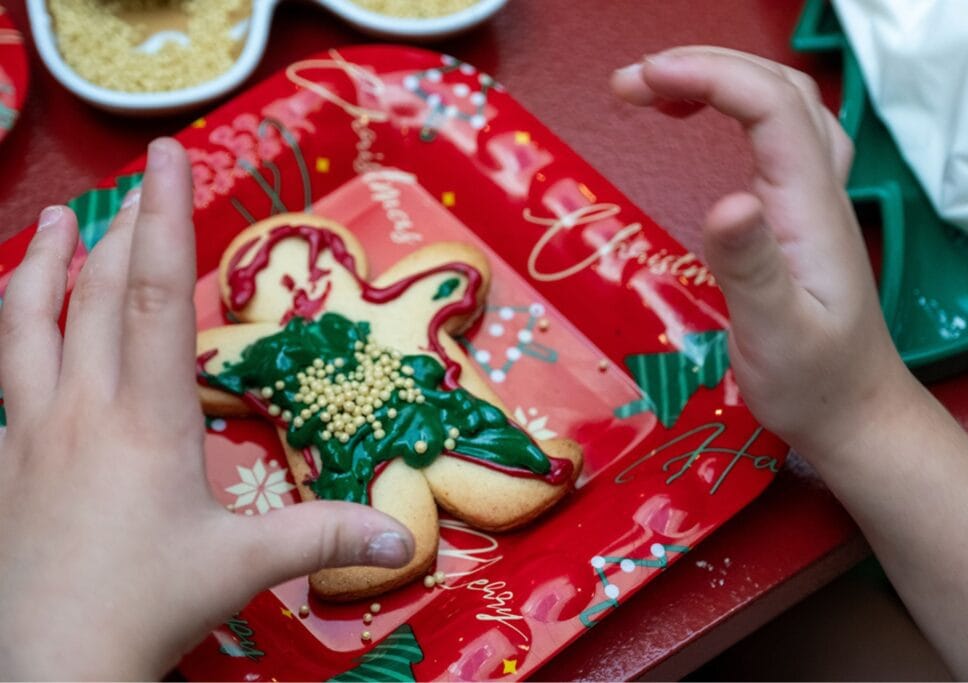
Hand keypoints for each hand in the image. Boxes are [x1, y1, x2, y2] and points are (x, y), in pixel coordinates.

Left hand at [0, 139, 413, 679]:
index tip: (167, 157)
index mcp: (147, 420)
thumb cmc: (146, 607)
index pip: (154, 297)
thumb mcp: (244, 566)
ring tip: (57, 221)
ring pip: (27, 325)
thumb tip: (406, 539)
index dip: (165, 221)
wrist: (48, 666)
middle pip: (99, 294)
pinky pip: (5, 374)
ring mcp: (32, 432)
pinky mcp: (5, 461)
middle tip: (140, 170)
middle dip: (124, 222)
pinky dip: (18, 328)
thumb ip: (325, 536)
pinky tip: (24, 328)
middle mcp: (84, 409)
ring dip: (44, 265)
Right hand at [611, 47, 914, 457]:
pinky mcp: (801, 212)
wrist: (854, 411)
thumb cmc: (812, 382)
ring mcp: (814, 197)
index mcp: (809, 208)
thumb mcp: (775, 335)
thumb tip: (726, 201)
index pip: (769, 107)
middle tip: (630, 82)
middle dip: (703, 65)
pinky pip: (777, 132)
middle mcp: (818, 189)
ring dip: (720, 78)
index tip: (639, 82)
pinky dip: (734, 105)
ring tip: (655, 91)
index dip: (706, 76)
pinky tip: (699, 120)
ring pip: (781, 102)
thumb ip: (751, 268)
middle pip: (776, 87)